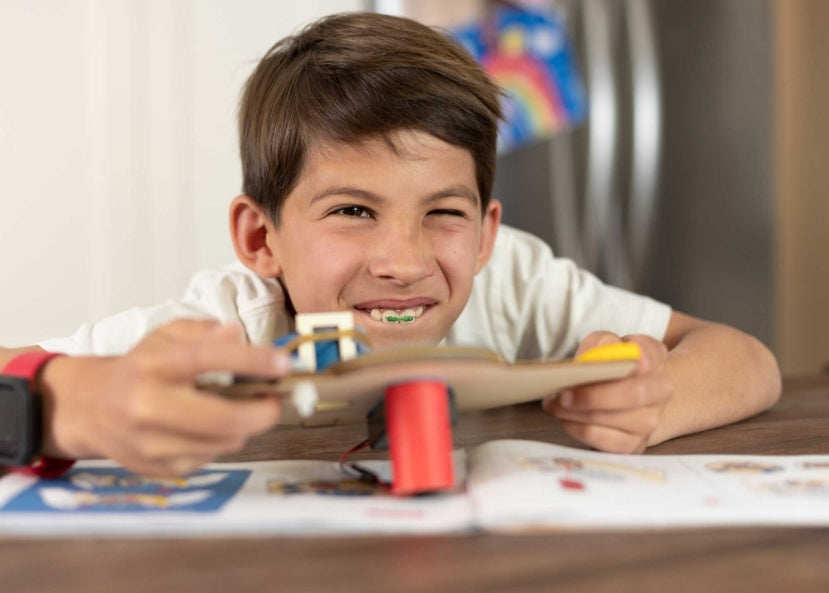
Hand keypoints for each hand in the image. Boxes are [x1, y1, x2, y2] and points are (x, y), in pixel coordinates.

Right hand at [40, 320, 290, 475]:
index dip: (253, 361)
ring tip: (240, 408)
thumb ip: (203, 332)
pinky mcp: (159, 469)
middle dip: (264, 411)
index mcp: (154, 365)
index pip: (208, 359)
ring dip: (245, 426)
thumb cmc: (140, 367)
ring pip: (225, 442)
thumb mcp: (166, 336)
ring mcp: (152, 443)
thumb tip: (237, 335)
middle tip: (275, 399)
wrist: (92, 408)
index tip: (284, 363)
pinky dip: (222, 441)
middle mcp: (149, 406)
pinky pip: (211, 457)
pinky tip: (209, 427)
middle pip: (225, 419)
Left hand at [542, 332, 673, 452]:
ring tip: (556, 405)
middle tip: (564, 394)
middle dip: (594, 396)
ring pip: (614, 419)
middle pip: (633, 394)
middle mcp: (659, 390)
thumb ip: (599, 345)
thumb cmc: (612, 366)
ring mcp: (650, 420)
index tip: (631, 361)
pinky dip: (580, 430)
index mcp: (654, 358)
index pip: (651, 354)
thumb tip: (588, 359)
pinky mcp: (634, 444)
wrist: (628, 396)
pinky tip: (566, 420)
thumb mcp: (605, 345)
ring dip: (578, 414)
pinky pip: (606, 441)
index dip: (642, 358)